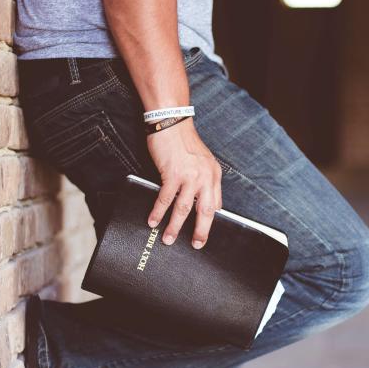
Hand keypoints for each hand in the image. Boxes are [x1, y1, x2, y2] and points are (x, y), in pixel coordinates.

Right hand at [145, 119, 222, 248]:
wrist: (172, 122)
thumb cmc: (184, 141)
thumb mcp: (203, 161)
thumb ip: (204, 180)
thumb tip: (201, 202)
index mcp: (214, 175)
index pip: (215, 205)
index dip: (209, 222)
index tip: (204, 234)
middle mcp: (205, 177)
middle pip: (205, 212)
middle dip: (200, 231)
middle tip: (196, 245)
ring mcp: (189, 177)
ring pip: (183, 209)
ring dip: (174, 227)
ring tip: (168, 239)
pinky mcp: (172, 174)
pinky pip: (165, 199)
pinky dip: (158, 212)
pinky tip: (153, 221)